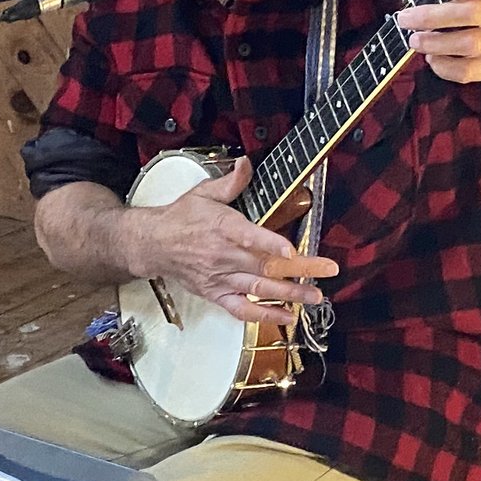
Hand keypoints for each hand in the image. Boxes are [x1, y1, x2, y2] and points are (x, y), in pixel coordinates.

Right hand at [127, 157, 338, 327]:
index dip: (271, 244)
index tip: (291, 251)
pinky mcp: (216, 294)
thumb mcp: (203, 193)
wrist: (152, 244)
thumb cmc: (180, 218)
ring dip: (289, 294)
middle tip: (327, 270)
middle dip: (299, 270)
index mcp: (222, 227)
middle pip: (265, 265)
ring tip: (315, 296)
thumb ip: (230, 182)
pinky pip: (242, 310)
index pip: (249, 237)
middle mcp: (223, 255)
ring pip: (258, 288)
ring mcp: (220, 277)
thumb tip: (247, 163)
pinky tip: (287, 317)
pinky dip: (265, 315)